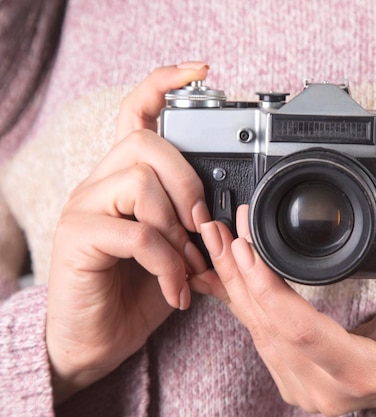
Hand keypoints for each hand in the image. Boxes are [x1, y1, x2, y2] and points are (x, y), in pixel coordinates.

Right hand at [46, 62, 220, 404]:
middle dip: (187, 182)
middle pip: (145, 143)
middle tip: (200, 226)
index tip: (201, 71)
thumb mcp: (178, 248)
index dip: (165, 84)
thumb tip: (223, 210)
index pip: (135, 111)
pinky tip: (175, 289)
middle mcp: (100, 182)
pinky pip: (135, 233)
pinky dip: (166, 263)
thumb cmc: (139, 290)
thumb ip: (192, 219)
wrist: (98, 339)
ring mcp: (83, 206)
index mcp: (126, 178)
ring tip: (187, 268)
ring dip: (177, 231)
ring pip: (140, 183)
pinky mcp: (76, 237)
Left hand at [200, 206, 375, 415]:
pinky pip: (259, 337)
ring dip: (234, 284)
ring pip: (256, 332)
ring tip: (220, 242)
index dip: (267, 288)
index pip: (299, 330)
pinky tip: (225, 272)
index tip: (247, 247)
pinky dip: (240, 301)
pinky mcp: (293, 382)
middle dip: (239, 276)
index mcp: (360, 373)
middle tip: (221, 231)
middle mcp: (325, 390)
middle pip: (267, 328)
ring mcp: (305, 390)